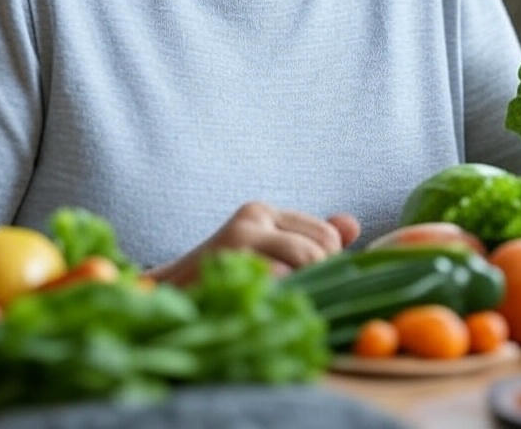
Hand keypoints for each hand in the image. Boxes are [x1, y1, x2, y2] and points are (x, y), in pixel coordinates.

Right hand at [150, 201, 360, 285]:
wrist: (167, 298)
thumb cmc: (222, 280)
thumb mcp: (265, 252)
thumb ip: (309, 239)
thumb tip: (353, 225)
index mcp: (263, 212)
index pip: (327, 234)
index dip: (328, 264)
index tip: (307, 283)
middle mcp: (253, 217)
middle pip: (322, 247)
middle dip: (320, 277)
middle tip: (294, 296)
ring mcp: (240, 239)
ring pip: (307, 262)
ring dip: (302, 290)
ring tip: (281, 302)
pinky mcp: (232, 262)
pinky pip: (283, 281)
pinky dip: (283, 300)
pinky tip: (265, 308)